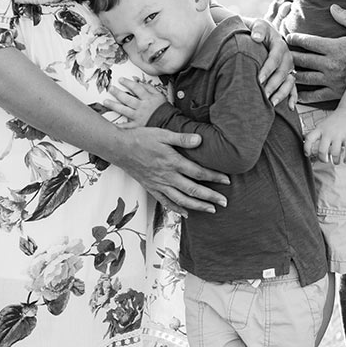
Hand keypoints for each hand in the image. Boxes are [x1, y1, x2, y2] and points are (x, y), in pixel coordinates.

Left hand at [103, 77, 165, 127]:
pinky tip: (110, 124)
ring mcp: (139, 117)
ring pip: (124, 110)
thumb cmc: (165, 110)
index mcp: (148, 98)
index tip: (121, 80)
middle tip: (110, 89)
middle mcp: (142, 107)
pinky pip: (126, 126)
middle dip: (117, 93)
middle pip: (127, 98)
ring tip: (105, 101)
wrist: (171, 124)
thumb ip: (150, 88)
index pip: (136, 88)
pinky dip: (118, 126)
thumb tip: (141, 83)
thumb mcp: (160, 96)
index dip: (128, 83)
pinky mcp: (138, 126)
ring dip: (114, 105)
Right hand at [115, 127, 229, 216]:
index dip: (214, 177)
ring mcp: (159, 184)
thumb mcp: (162, 133)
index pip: (198, 172)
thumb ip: (182, 138)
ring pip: (181, 200)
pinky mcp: (151, 188)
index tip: (226, 181)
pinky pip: (165, 202)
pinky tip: (187, 213)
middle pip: (193, 190)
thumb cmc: (140, 138)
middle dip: (211, 197)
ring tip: (212, 210)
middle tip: (225, 202)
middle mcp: (167, 176)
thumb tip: (200, 140)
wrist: (119, 148)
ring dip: (198, 206)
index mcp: (172, 162)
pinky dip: (177, 209)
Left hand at [250, 18, 296, 108]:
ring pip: (289, 82)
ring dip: (281, 94)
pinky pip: (293, 88)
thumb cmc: (256, 31)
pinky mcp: (289, 76)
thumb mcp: (258, 25)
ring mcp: (289, 68)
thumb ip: (258, 29)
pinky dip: (293, 97)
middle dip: (273, 85)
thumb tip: (256, 37)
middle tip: (263, 96)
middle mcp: (287, 57)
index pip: (274, 58)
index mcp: (280, 45)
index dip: (267, 69)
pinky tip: (290, 107)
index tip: (258, 79)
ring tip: (272, 104)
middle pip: (282, 73)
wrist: (259, 34)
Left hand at [286, 6, 345, 103]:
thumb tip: (332, 7)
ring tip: (284, 72)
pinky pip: (315, 95)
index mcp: (333, 47)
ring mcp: (330, 79)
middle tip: (280, 55)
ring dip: (293, 74)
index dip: (295, 39)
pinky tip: (295, 94)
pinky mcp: (334, 92)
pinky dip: (304, 96)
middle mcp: (329, 64)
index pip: (308, 42)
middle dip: (289, 56)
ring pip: (305, 77)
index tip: (287, 38)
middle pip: (302, 60)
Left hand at [303, 109, 345, 164]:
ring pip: (335, 153)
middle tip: (325, 160)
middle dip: (322, 159)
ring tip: (336, 161)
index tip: (307, 154)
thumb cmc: (334, 121)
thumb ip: (317, 135)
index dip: (306, 148)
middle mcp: (328, 132)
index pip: (309, 139)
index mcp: (320, 129)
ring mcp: (339, 135)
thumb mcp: (322, 125)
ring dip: (335, 161)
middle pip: (321, 150)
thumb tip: (310, 148)